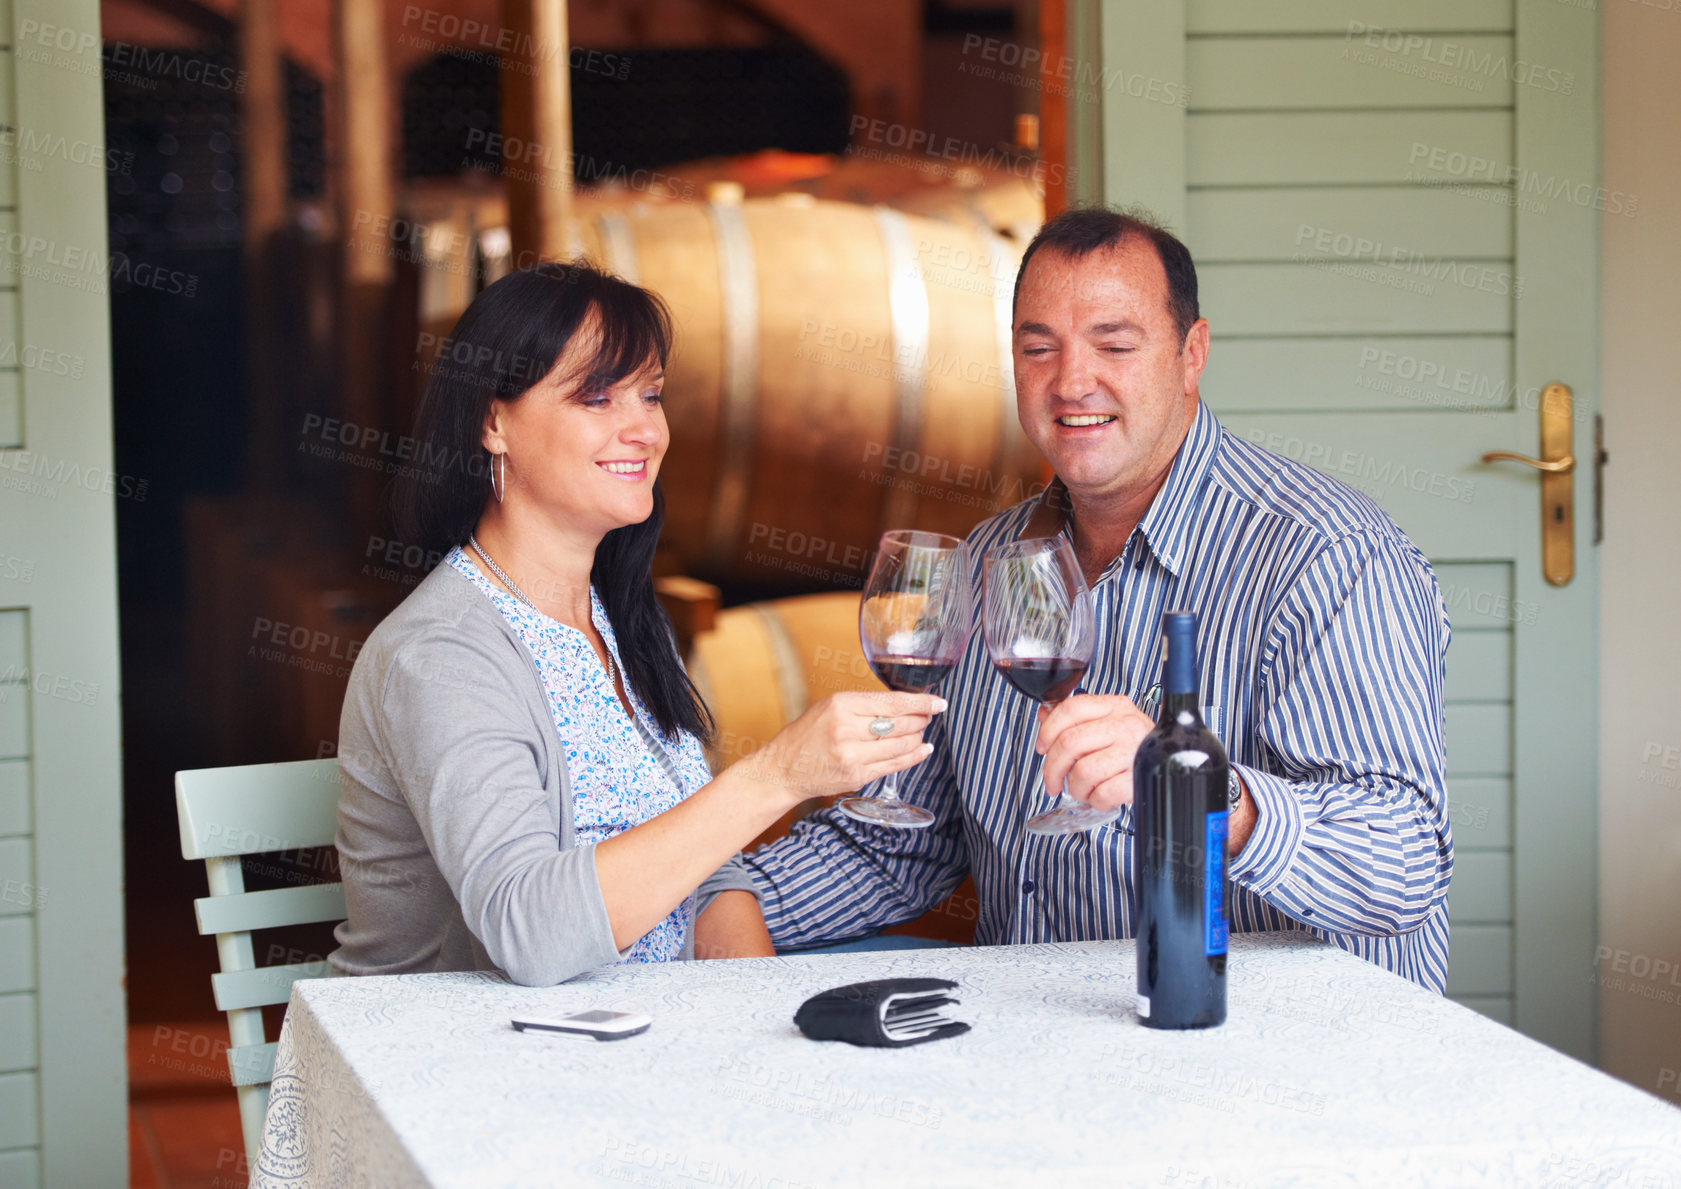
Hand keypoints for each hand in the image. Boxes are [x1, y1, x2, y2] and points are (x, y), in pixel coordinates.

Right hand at [738, 691, 944, 803]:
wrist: (782, 769)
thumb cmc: (805, 735)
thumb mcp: (829, 707)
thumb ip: (863, 706)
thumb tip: (902, 704)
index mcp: (841, 706)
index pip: (893, 703)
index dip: (921, 702)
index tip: (938, 702)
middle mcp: (847, 730)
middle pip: (901, 724)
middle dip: (921, 719)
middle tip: (929, 715)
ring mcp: (853, 756)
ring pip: (901, 745)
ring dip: (918, 738)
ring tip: (922, 732)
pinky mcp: (857, 777)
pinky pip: (894, 765)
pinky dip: (913, 757)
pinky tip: (922, 750)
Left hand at [1035, 694, 1153, 810]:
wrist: (1172, 763)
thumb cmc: (1133, 746)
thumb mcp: (1106, 724)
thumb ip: (1075, 719)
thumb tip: (1044, 713)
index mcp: (1114, 707)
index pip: (1071, 709)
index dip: (1048, 729)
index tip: (1042, 747)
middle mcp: (1124, 725)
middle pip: (1070, 742)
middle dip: (1053, 768)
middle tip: (1053, 781)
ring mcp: (1133, 752)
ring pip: (1083, 771)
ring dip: (1076, 788)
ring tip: (1084, 790)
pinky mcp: (1138, 779)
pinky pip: (1102, 793)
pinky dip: (1095, 801)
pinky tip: (1100, 796)